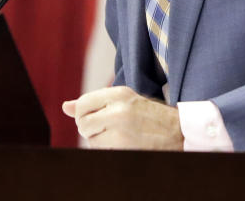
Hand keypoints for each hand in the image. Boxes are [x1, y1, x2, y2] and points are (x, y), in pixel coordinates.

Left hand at [62, 86, 183, 149]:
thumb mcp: (125, 101)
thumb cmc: (149, 115)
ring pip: (91, 140)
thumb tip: (64, 107)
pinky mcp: (122, 148)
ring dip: (100, 141)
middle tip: (107, 128)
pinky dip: (108, 150)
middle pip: (82, 123)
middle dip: (90, 129)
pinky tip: (124, 144)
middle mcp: (117, 110)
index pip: (82, 103)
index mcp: (118, 93)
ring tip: (119, 136)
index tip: (94, 117)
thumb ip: (95, 102)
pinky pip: (101, 150)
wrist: (179, 133)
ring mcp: (120, 130)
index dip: (82, 113)